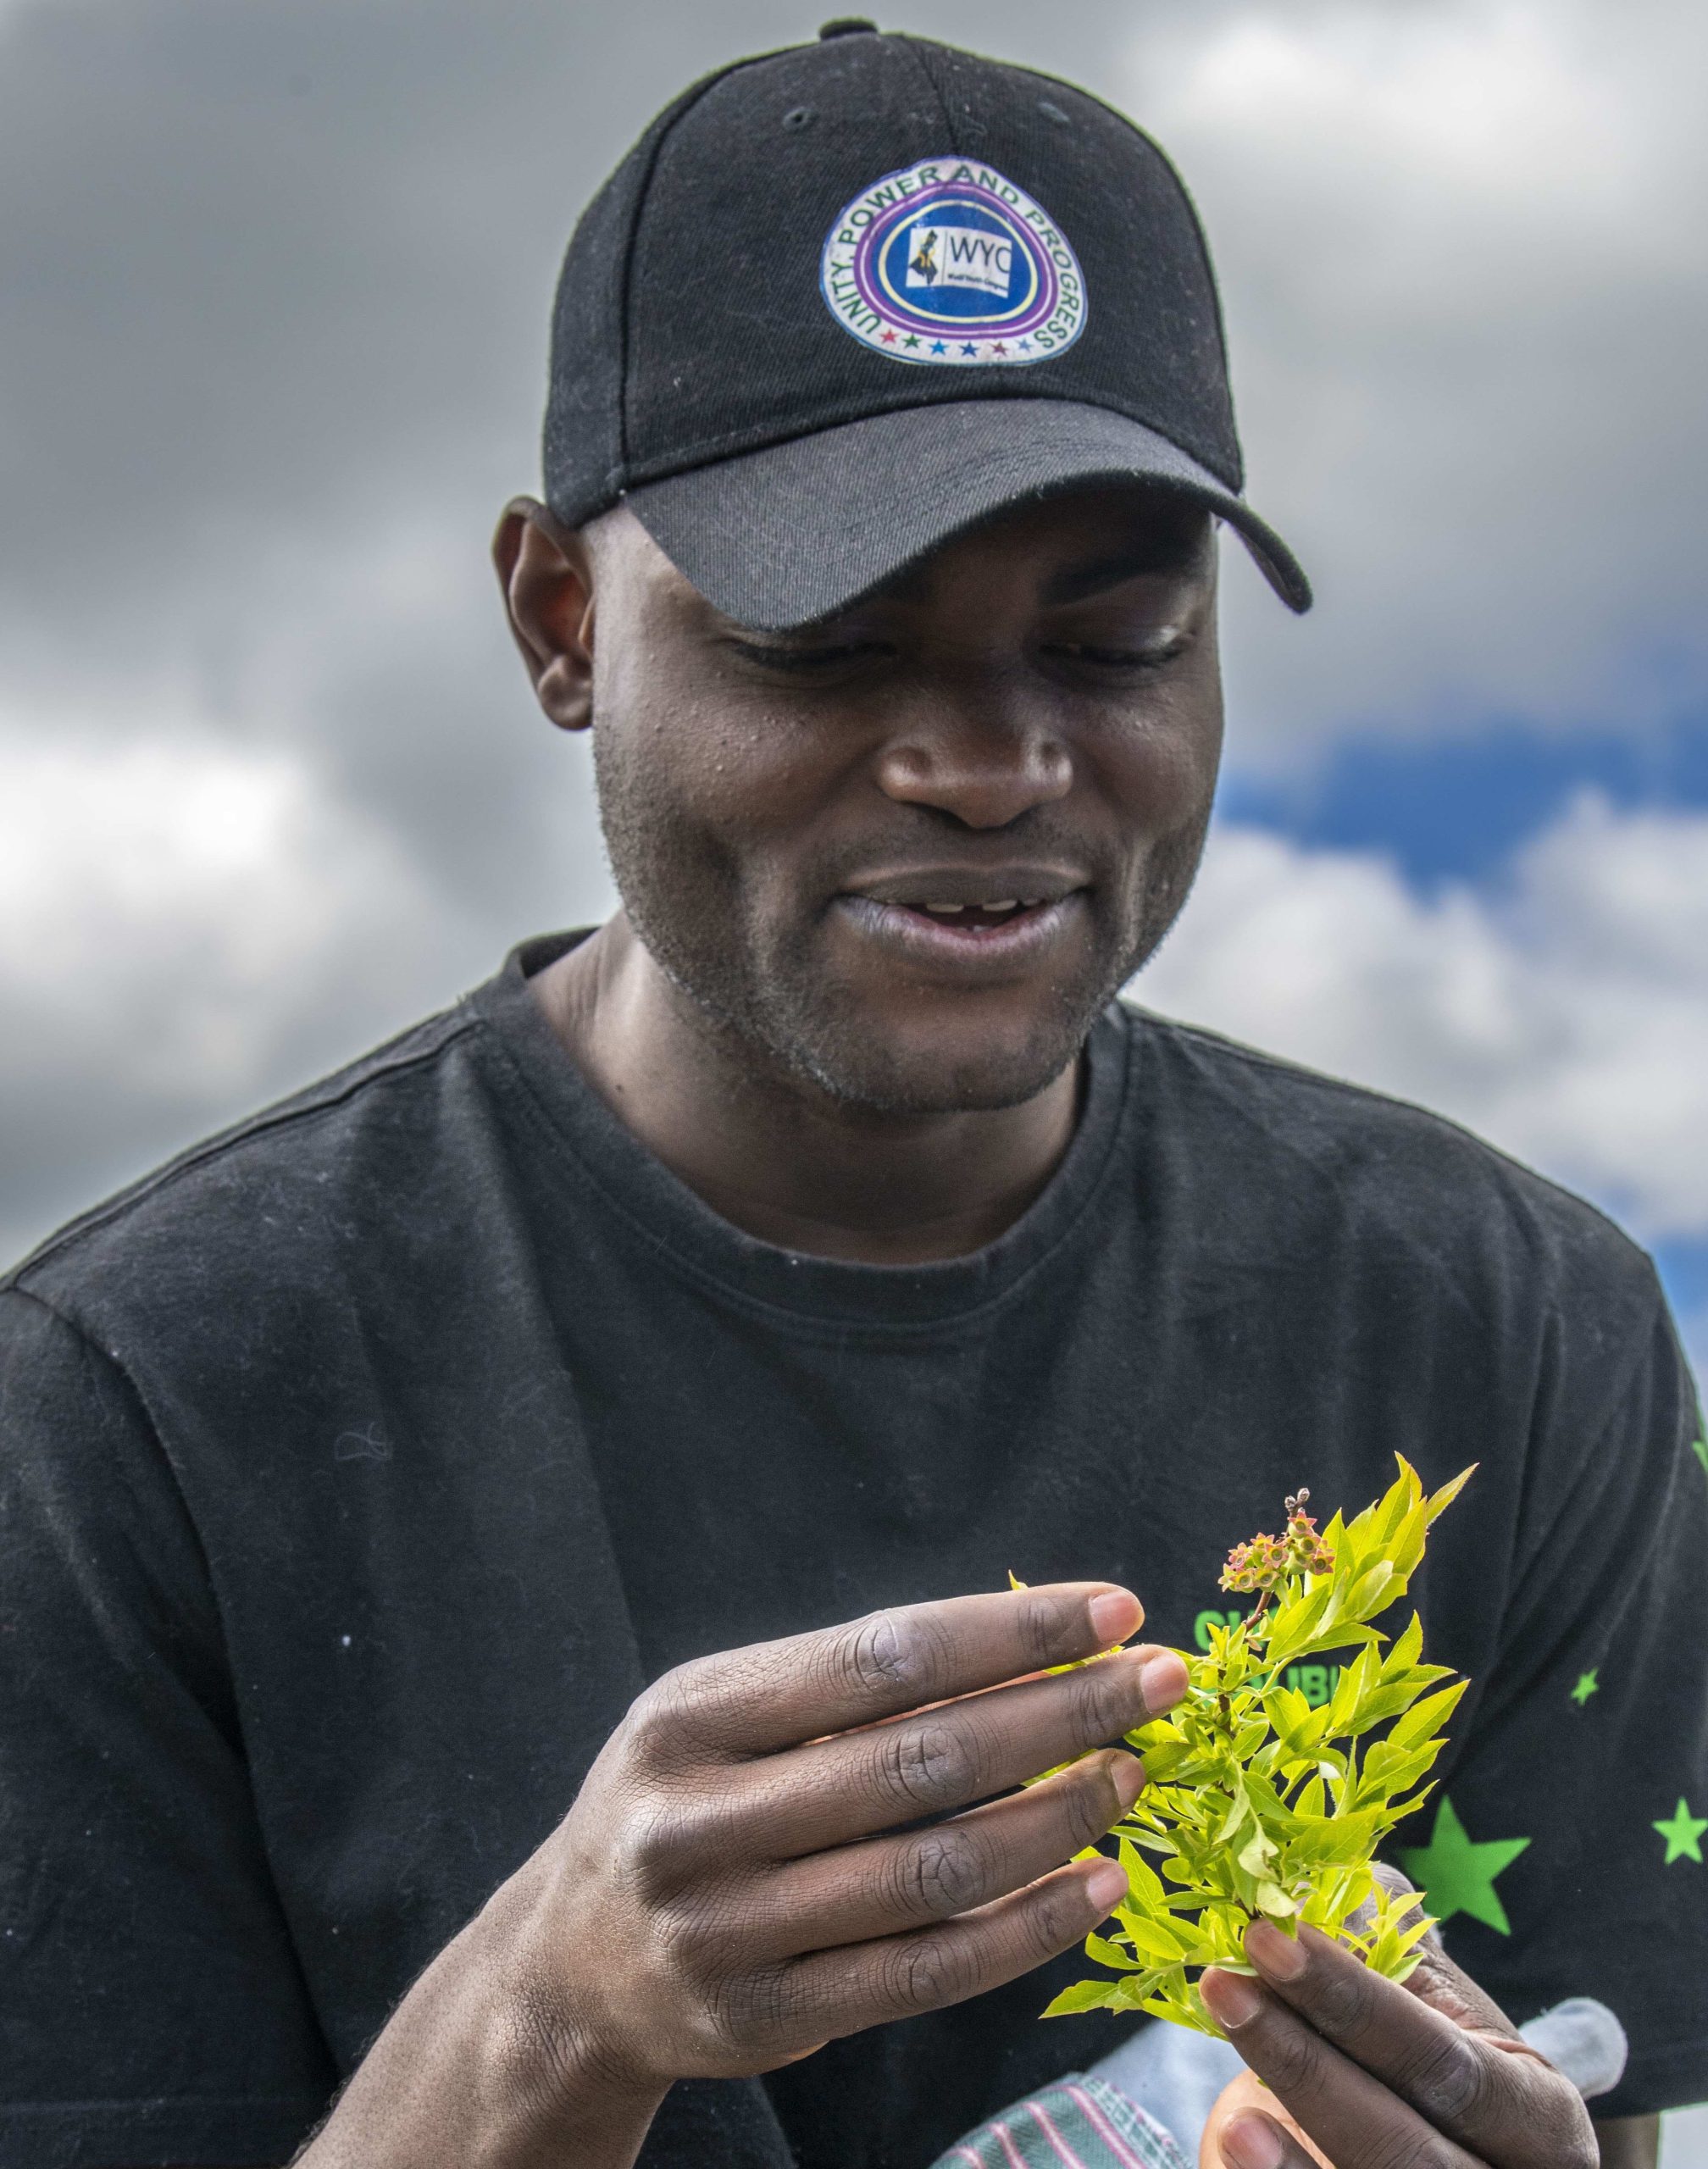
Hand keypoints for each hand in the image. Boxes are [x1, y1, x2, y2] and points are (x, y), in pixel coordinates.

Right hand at [507, 1583, 1186, 2099]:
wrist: (568, 1964)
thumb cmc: (682, 1802)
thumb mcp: (720, 1718)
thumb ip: (845, 1690)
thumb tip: (1031, 1646)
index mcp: (691, 1714)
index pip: (882, 1655)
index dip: (1008, 1632)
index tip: (1111, 1610)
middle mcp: (698, 1819)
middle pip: (922, 1759)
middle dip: (1061, 1715)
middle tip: (1156, 1684)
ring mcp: (729, 1929)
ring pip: (935, 1869)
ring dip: (1057, 1818)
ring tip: (1132, 1776)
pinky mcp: (767, 2018)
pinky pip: (928, 1970)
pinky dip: (1027, 1926)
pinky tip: (1098, 1884)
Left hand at [1197, 1906, 1597, 2168]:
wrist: (1452, 2153)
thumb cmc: (1437, 2067)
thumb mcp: (1439, 2011)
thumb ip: (1383, 1946)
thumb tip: (1296, 1873)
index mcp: (1539, 2112)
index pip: (1445, 2061)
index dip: (1354, 2000)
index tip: (1269, 1936)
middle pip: (1411, 2146)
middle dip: (1310, 2066)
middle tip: (1224, 1985)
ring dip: (1294, 2157)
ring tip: (1230, 2112)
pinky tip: (1235, 2146)